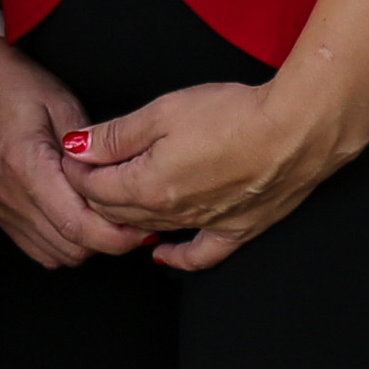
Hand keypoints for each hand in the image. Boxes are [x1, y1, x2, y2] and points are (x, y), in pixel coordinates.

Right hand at [0, 37, 147, 272]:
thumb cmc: (12, 85)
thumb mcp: (62, 104)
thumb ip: (92, 147)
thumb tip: (119, 179)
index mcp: (26, 167)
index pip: (78, 226)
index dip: (117, 235)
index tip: (141, 226)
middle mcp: (10, 197)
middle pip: (71, 248)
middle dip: (108, 241)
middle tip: (131, 219)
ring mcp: (2, 208)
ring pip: (57, 255)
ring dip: (86, 243)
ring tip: (106, 218)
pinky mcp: (1, 212)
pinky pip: (39, 249)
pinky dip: (64, 243)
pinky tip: (78, 219)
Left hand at [66, 79, 340, 271]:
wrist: (296, 132)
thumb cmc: (233, 115)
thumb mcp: (163, 112)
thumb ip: (117, 135)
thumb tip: (77, 147)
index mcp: (148, 185)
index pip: (95, 188)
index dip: (78, 170)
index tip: (73, 154)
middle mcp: (172, 214)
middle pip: (118, 212)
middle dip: (95, 192)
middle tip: (87, 171)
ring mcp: (205, 225)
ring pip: (151, 230)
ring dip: (127, 217)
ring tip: (114, 198)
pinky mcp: (237, 229)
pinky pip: (199, 255)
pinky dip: (176, 257)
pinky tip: (160, 254)